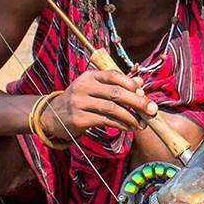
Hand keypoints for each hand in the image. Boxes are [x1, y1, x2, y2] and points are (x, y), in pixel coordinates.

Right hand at [40, 70, 157, 139]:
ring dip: (131, 117)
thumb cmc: (80, 100)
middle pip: (116, 93)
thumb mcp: (95, 88)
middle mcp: (83, 87)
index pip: (113, 75)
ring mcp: (79, 103)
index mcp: (89, 76)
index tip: (143, 92)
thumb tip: (140, 81)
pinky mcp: (78, 119)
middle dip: (138, 102)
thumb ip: (117, 85)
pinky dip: (120, 124)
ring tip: (142, 123)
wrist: (51, 116)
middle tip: (152, 110)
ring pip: (112, 108)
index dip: (130, 83)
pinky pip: (105, 121)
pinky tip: (129, 127)